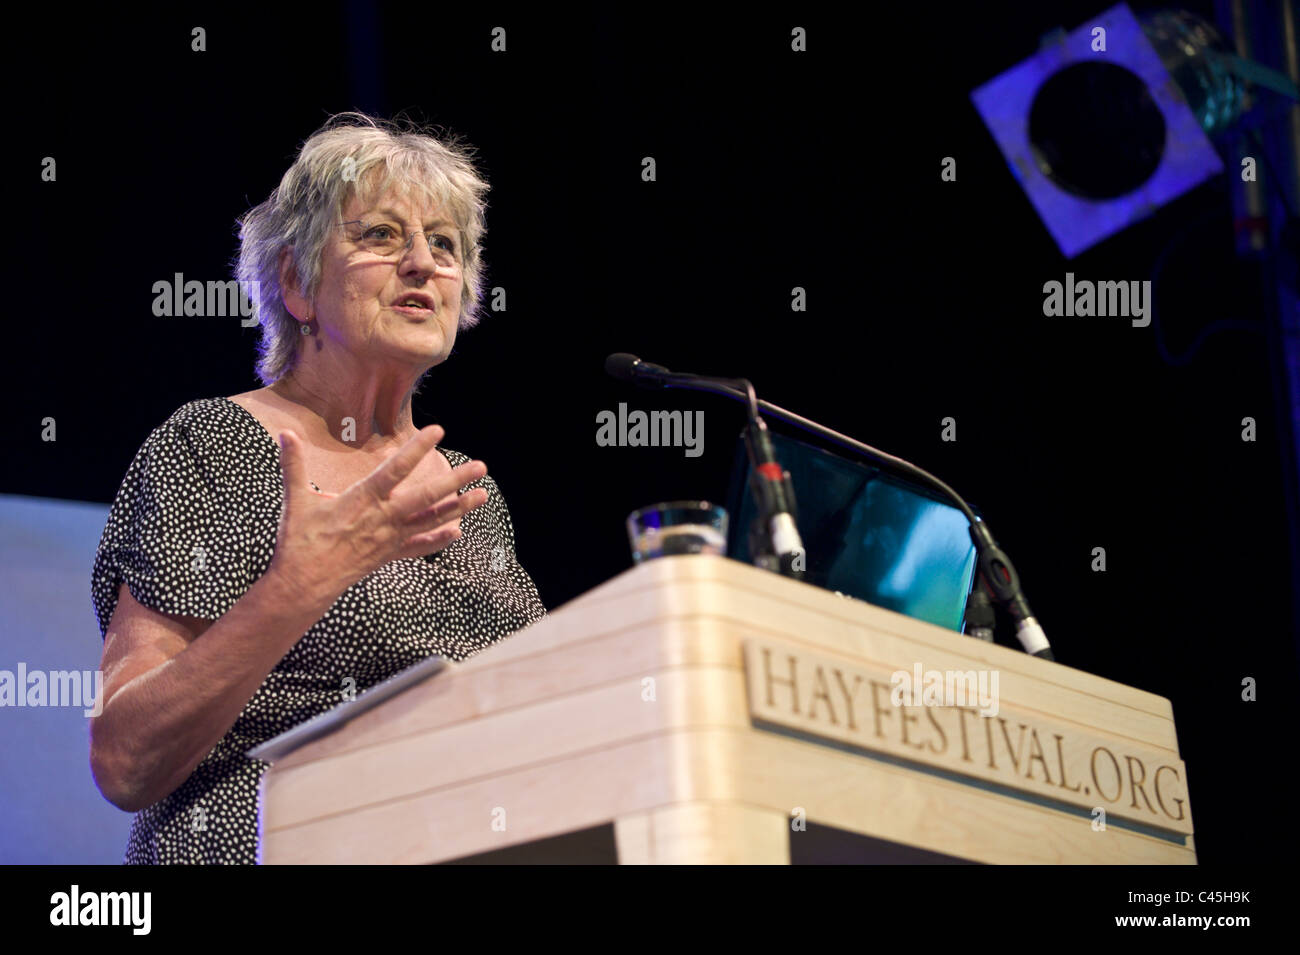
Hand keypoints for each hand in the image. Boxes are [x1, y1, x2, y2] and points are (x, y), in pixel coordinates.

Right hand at [268, 424, 488, 606]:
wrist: (303, 584)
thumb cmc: (299, 540)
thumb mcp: (295, 500)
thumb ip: (293, 465)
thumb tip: (284, 433)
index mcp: (362, 499)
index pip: (395, 468)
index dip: (417, 449)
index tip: (438, 431)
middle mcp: (383, 518)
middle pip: (427, 496)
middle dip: (456, 481)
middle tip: (481, 467)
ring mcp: (390, 538)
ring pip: (431, 521)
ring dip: (459, 507)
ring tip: (483, 495)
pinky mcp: (389, 555)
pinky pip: (420, 547)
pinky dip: (439, 539)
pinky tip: (458, 531)